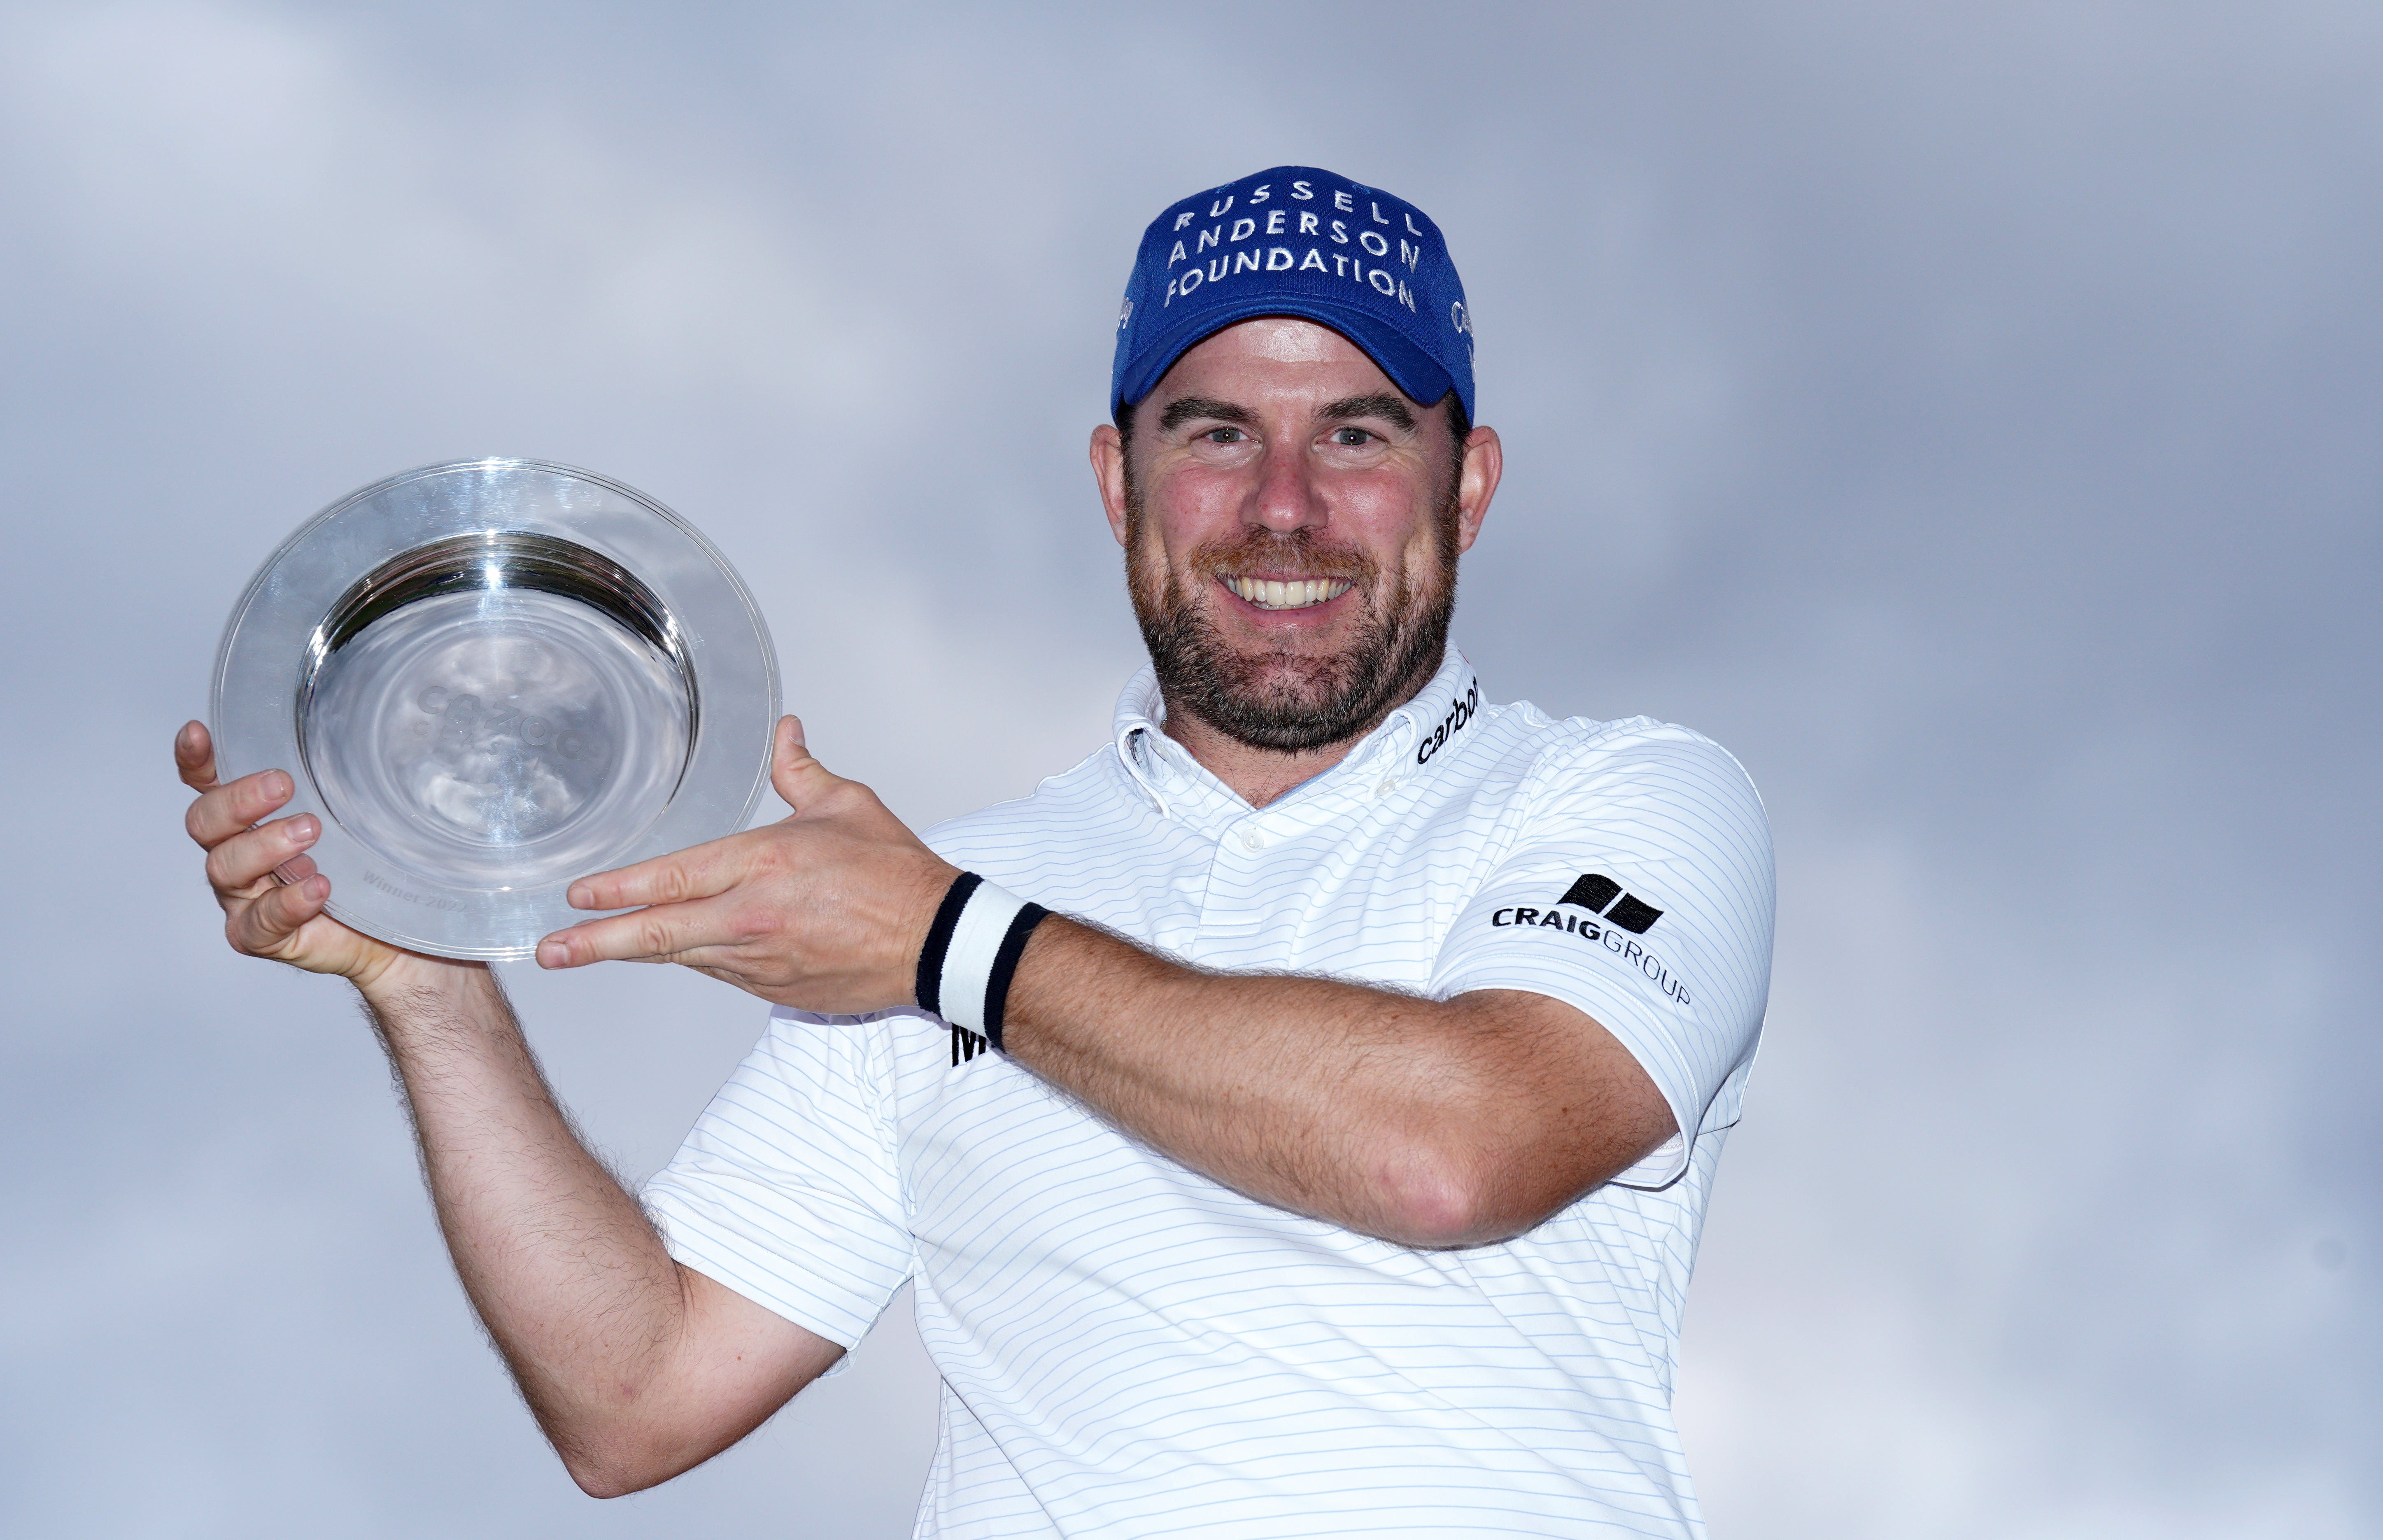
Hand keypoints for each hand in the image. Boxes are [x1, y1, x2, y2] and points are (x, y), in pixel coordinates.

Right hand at [176, 720, 414, 988]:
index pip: (208, 785)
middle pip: (205, 822)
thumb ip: (343, 785)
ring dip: (265, 845)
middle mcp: (235, 854)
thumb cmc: (364, 870)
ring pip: (225, 867)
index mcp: (247, 820)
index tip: (197, 733)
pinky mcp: (259, 935)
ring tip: (310, 831)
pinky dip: (289, 901)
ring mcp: (242, 897)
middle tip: (282, 786)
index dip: (196, 760)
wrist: (389, 935)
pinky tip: (318, 887)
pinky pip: (260, 920)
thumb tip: (372, 738)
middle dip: (238, 800)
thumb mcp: (356, 817)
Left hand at [534, 716, 958, 1012]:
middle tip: (550, 950)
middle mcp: (754, 917)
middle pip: (658, 934)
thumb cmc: (896, 874)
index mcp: (765, 864)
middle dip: (596, 943)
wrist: (937, 942)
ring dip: (639, 952)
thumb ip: (801, 771)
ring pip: (683, 957)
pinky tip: (680, 951)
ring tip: (592, 949)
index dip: (619, 889)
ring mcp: (762, 960)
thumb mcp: (847, 806)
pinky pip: (720, 973)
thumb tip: (784, 732)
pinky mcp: (775, 989)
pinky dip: (696, 960)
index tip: (577, 895)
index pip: (674, 879)